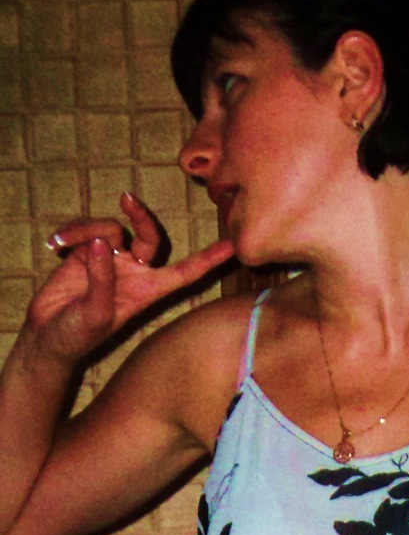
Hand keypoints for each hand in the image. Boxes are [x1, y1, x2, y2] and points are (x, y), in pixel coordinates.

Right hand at [25, 191, 233, 365]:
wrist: (48, 335)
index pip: (185, 273)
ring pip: (110, 227)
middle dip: (140, 215)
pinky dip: (71, 232)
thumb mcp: (94, 315)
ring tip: (61, 246)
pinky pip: (85, 229)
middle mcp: (133, 272)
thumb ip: (102, 280)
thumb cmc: (77, 335)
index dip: (209, 260)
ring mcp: (111, 259)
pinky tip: (55, 244)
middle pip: (149, 235)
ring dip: (86, 230)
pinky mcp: (87, 250)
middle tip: (127, 199)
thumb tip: (103, 242)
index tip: (233, 247)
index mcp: (146, 291)